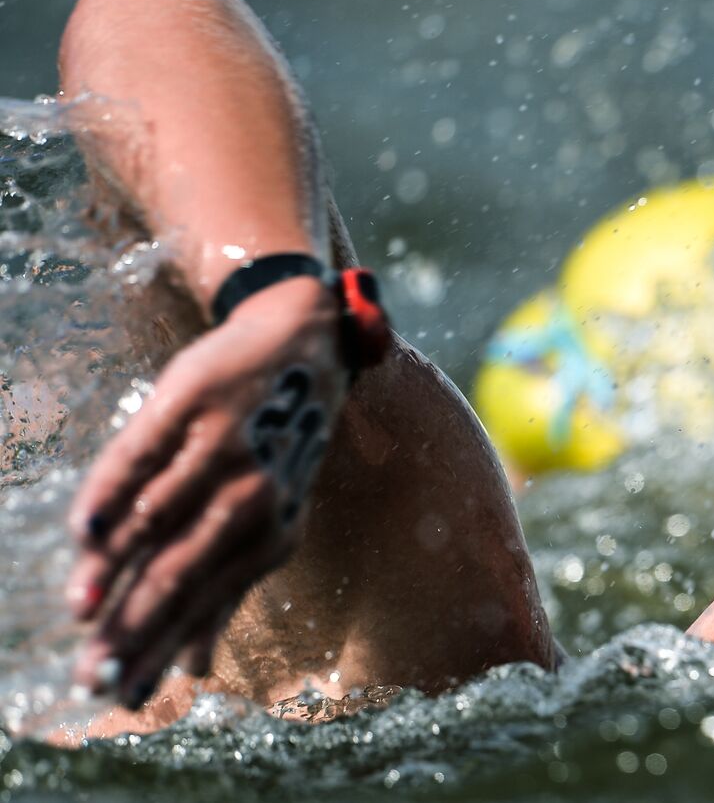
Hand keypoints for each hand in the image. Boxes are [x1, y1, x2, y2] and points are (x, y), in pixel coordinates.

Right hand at [66, 276, 346, 708]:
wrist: (304, 345)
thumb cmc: (279, 446)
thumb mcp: (272, 517)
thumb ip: (228, 591)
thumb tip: (196, 672)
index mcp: (271, 534)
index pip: (202, 603)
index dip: (159, 650)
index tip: (118, 696)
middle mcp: (253, 495)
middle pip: (182, 572)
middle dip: (134, 628)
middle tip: (89, 677)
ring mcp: (225, 446)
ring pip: (159, 517)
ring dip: (116, 565)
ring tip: (79, 609)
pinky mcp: (194, 400)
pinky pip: (145, 452)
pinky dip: (113, 489)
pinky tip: (85, 528)